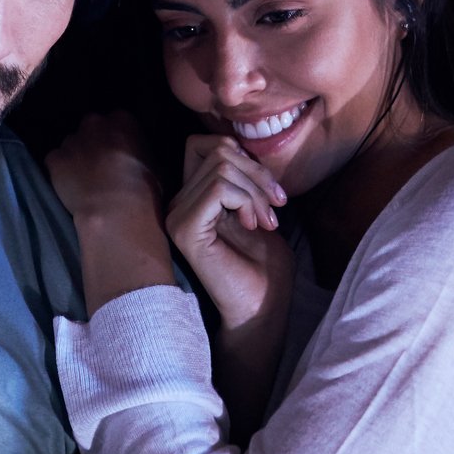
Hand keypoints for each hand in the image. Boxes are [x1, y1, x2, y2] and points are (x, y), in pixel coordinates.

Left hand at [46, 111, 160, 228]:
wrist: (116, 210)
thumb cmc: (143, 190)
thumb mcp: (155, 165)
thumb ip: (140, 152)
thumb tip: (136, 158)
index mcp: (123, 120)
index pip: (117, 120)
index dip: (116, 138)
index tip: (118, 152)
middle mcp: (95, 123)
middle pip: (91, 127)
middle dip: (93, 141)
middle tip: (99, 165)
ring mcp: (72, 140)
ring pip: (71, 144)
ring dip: (75, 156)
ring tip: (83, 179)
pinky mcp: (54, 159)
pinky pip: (55, 160)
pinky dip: (59, 170)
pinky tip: (69, 185)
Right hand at [165, 135, 292, 332]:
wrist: (261, 309)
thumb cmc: (263, 266)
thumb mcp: (255, 208)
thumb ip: (241, 177)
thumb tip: (237, 145)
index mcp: (191, 198)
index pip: (204, 144)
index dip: (242, 155)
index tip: (269, 192)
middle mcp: (177, 204)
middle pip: (218, 150)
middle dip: (257, 173)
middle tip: (276, 207)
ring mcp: (177, 216)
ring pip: (221, 166)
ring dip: (256, 190)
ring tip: (267, 221)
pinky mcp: (185, 229)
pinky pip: (219, 188)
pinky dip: (246, 200)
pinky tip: (254, 225)